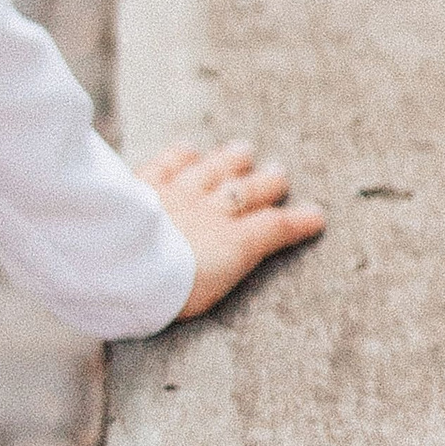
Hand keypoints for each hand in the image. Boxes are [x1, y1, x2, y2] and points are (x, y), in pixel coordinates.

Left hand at [137, 139, 326, 320]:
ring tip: (244, 149)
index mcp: (232, 244)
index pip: (273, 228)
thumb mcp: (205, 296)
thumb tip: (228, 263)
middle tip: (281, 172)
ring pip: (210, 170)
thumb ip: (220, 273)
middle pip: (244, 192)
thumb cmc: (164, 294)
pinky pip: (167, 164)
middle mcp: (210, 213)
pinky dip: (180, 155)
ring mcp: (178, 193)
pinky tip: (189, 149)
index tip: (317, 216)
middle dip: (265, 182)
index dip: (297, 222)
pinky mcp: (145, 183)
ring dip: (228, 160)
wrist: (127, 262)